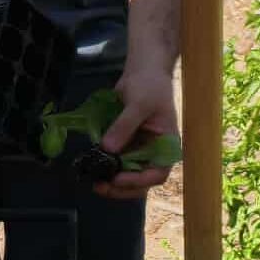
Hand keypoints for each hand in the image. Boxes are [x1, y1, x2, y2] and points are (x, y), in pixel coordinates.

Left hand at [95, 64, 178, 199]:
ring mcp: (140, 150)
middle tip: (100, 186)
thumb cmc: (149, 86)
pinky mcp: (126, 145)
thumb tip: (107, 148)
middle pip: (141, 181)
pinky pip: (117, 162)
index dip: (138, 181)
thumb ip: (124, 126)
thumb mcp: (139, 104)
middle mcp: (155, 153)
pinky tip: (92, 167)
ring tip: (94, 180)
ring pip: (127, 175)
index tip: (118, 179)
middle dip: (121, 187)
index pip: (157, 173)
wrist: (144, 72)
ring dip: (112, 181)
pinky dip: (106, 168)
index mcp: (166, 146)